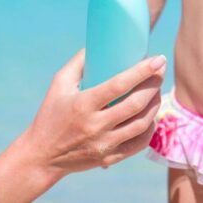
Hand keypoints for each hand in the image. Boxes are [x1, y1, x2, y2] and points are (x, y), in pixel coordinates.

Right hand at [21, 50, 166, 176]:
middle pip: (136, 104)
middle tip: (161, 70)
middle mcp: (95, 126)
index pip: (120, 85)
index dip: (142, 71)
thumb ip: (79, 63)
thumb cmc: (50, 115)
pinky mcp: (109, 158)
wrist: (41, 157)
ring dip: (155, 104)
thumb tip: (99, 43)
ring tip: (157, 90)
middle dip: (154, 84)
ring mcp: (104, 144)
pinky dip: (150, 128)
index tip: (158, 59)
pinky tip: (152, 115)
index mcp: (83, 105)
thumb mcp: (59, 84)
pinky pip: (139, 143)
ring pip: (142, 124)